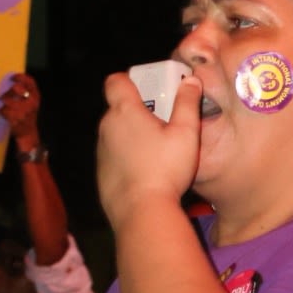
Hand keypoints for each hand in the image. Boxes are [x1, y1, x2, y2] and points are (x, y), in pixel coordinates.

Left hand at [0, 72, 39, 147]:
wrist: (28, 133)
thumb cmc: (28, 115)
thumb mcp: (32, 102)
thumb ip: (26, 92)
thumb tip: (11, 81)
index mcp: (36, 97)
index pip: (30, 82)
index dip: (21, 77)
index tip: (12, 77)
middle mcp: (31, 103)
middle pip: (16, 88)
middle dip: (7, 90)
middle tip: (2, 93)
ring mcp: (24, 112)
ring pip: (7, 100)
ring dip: (1, 101)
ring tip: (0, 103)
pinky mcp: (15, 119)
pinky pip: (3, 110)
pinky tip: (0, 111)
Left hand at [96, 72, 201, 228]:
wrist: (141, 212)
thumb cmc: (165, 170)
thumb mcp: (186, 133)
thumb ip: (188, 103)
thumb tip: (191, 81)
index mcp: (125, 111)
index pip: (116, 81)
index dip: (130, 79)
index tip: (151, 88)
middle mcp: (107, 127)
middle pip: (119, 107)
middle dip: (140, 110)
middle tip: (165, 122)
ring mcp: (101, 151)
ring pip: (117, 132)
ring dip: (133, 134)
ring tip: (159, 150)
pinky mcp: (101, 172)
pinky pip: (114, 155)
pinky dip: (127, 156)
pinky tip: (148, 171)